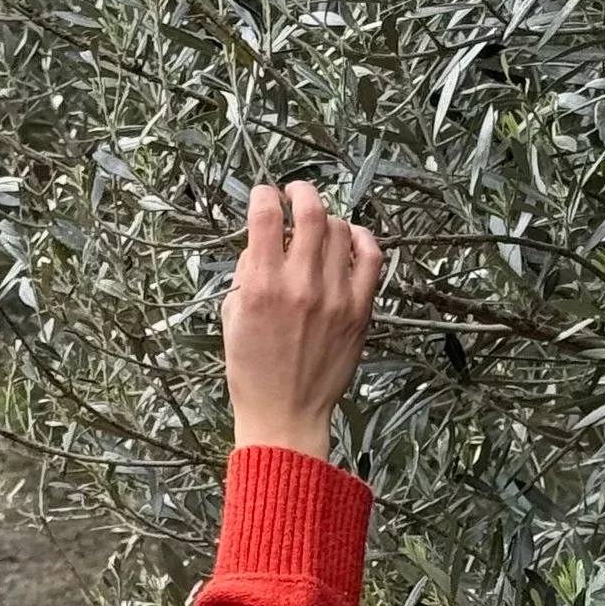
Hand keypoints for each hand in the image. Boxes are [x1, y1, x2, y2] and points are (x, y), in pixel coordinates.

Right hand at [223, 178, 381, 461]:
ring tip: (318, 225)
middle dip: (300, 192)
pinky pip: (372, 258)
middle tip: (295, 192)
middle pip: (311, 212)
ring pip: (340, 230)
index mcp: (261, 286)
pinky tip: (352, 238)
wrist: (286, 414)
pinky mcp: (359, 311)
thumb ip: (247, 272)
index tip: (264, 196)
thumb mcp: (232, 316)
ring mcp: (335, 297)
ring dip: (326, 218)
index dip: (264, 195)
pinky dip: (362, 239)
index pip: (266, 216)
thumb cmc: (252, 370)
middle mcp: (301, 286)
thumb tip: (263, 239)